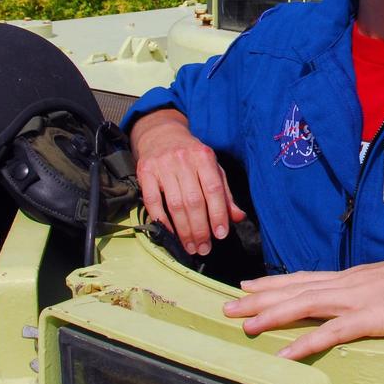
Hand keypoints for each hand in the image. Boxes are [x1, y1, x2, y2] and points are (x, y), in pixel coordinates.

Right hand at [131, 109, 245, 254]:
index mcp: (204, 157)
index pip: (214, 189)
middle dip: (200, 228)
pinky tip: (170, 234)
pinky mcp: (145, 172)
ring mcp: (162, 165)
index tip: (221, 234)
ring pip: (175, 204)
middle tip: (204, 248)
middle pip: (194, 200)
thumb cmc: (191, 156)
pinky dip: (161, 221)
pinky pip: (153, 202)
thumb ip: (225, 194)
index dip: (218, 213)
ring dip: (183, 230)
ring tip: (190, 247)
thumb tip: (238, 217)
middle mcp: (183, 159)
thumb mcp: (212, 168)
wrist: (161, 135)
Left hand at [222, 237, 383, 359]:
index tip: (248, 284)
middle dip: (259, 297)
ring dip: (270, 315)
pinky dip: (304, 343)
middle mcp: (351, 283)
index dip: (275, 282)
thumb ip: (378, 294)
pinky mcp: (374, 318)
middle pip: (295, 288)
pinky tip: (284, 354)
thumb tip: (368, 303)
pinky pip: (331, 333)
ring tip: (241, 324)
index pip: (307, 277)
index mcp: (357, 277)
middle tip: (226, 304)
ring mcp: (360, 299)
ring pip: (304, 305)